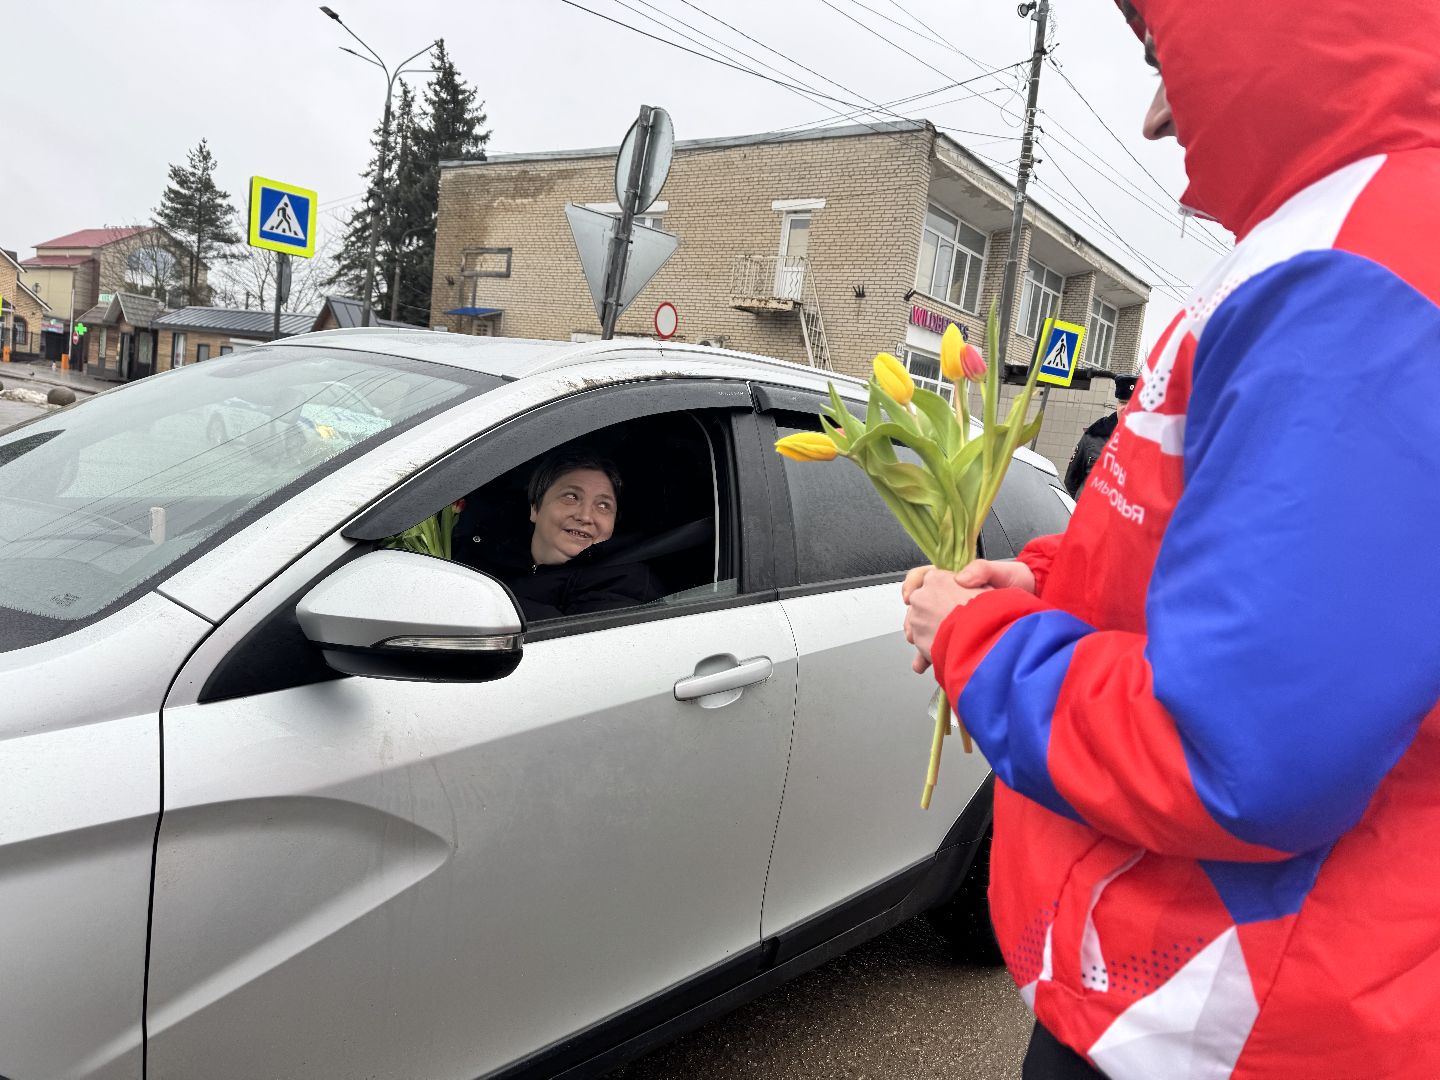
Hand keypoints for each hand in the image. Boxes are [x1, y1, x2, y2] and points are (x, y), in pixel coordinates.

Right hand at [901, 560, 1035, 673]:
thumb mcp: (1000, 571)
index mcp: (954, 579)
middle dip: (913, 621)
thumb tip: (961, 578)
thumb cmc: (1018, 582)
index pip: (922, 579)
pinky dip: (931, 655)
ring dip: (919, 642)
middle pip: (918, 607)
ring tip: (922, 654)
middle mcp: (949, 597)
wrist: (1036, 602)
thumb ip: (980, 570)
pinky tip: (927, 665)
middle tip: (914, 632)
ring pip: (925, 628)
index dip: (912, 587)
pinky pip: (939, 645)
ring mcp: (953, 617)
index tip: (910, 597)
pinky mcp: (960, 634)